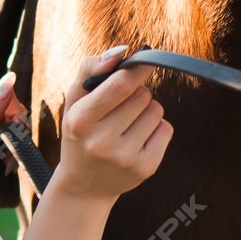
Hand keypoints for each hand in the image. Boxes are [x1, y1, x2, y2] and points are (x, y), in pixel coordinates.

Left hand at [0, 70, 26, 213]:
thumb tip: (9, 79)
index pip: (0, 93)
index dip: (12, 112)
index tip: (10, 134)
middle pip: (7, 105)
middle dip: (14, 128)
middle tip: (8, 150)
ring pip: (11, 118)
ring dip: (15, 139)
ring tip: (6, 158)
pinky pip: (9, 129)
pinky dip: (12, 145)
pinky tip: (7, 159)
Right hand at [50, 46, 171, 203]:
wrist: (84, 186)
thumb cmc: (80, 134)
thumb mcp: (74, 101)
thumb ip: (91, 69)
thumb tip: (121, 52)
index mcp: (81, 121)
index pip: (119, 85)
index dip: (137, 69)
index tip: (145, 59)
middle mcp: (102, 142)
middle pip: (142, 95)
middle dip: (136, 93)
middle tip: (121, 107)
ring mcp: (126, 158)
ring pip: (156, 110)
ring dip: (146, 111)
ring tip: (127, 125)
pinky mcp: (146, 168)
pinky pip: (166, 129)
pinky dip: (156, 128)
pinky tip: (137, 139)